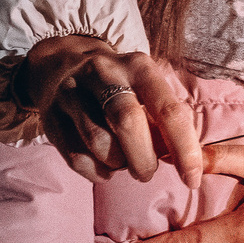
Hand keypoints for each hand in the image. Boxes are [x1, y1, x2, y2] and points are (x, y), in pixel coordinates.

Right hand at [21, 36, 204, 187]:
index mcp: (138, 66)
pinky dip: (96, 171)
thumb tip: (183, 160)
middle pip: (128, 123)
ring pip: (99, 142)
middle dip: (144, 159)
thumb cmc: (119, 84)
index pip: (168, 109)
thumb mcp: (145, 85)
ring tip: (124, 163)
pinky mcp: (51, 117)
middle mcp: (104, 75)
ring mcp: (73, 94)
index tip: (192, 178)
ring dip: (118, 164)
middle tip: (147, 172)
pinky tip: (104, 166)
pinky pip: (76, 157)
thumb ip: (163, 117)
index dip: (184, 148)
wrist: (62, 65)